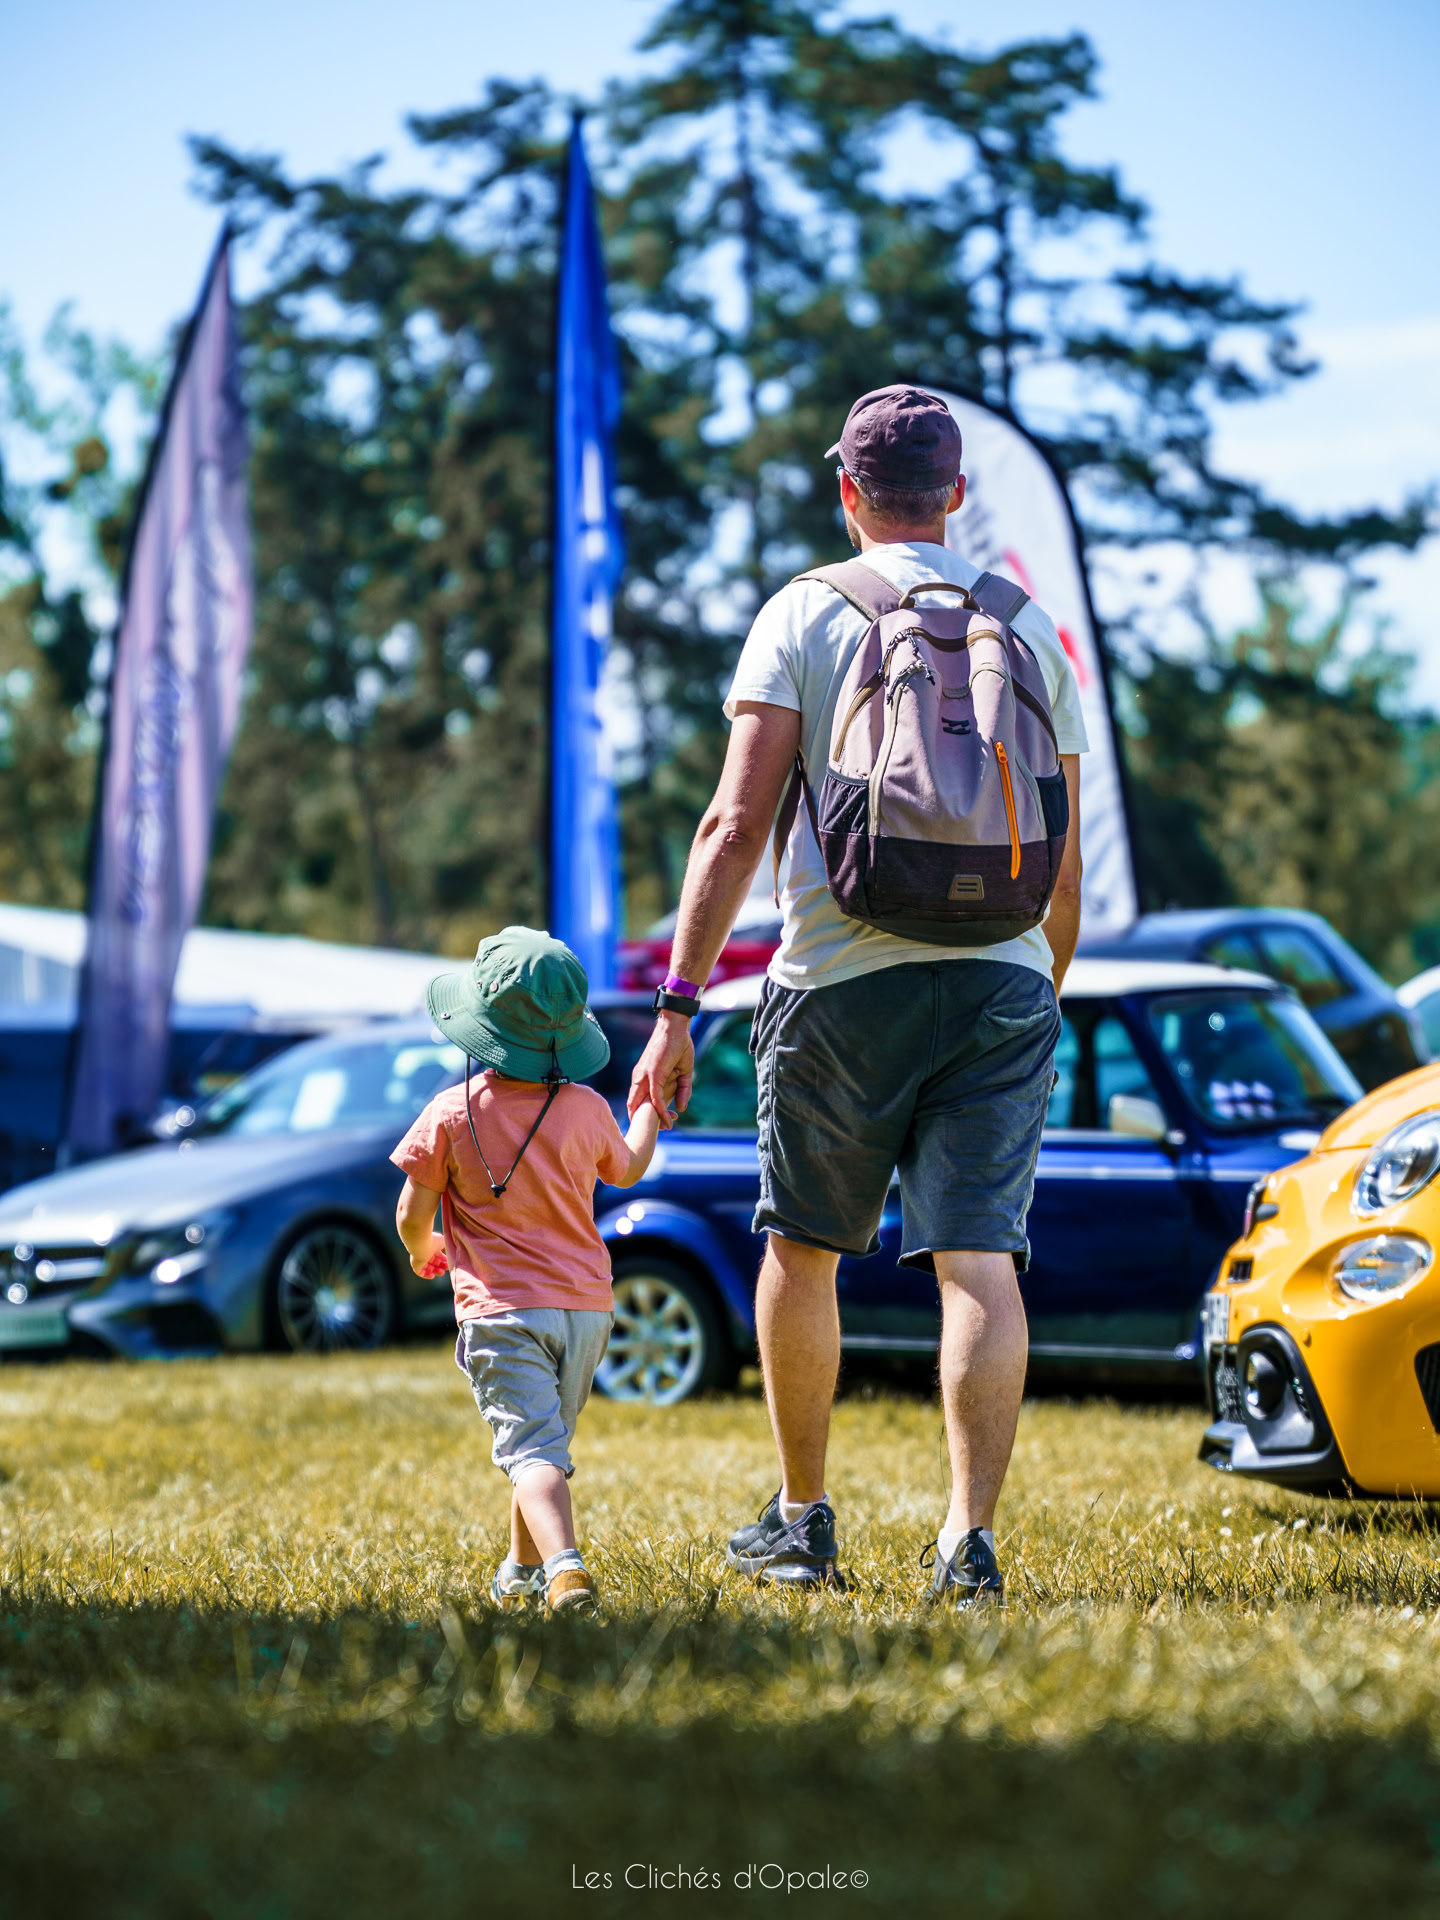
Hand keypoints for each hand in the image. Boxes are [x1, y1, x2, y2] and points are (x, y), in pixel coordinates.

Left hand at [411, 1233, 447, 1277]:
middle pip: (434, 1262)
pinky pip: (420, 1272)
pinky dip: (426, 1275)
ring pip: (428, 1267)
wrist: (421, 1243)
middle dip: (441, 1265)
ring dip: (435, 1271)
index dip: (444, 1259)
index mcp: (431, 1247)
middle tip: (448, 1267)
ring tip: (442, 1272)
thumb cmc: (434, 1241)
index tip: (450, 1262)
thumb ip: (447, 1247)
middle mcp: (425, 1253)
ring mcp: (419, 1259)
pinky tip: (432, 1276)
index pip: (438, 1255)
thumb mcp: (444, 1242)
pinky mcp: (415, 1265)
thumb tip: (450, 1252)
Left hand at [628, 1012, 694, 1128]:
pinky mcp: (652, 1075)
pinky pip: (655, 1098)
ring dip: (653, 1120)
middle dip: (645, 1122)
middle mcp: (639, 1079)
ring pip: (643, 1105)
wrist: (675, 1027)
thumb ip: (683, 1090)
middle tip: (661, 1131)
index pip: (639, 1102)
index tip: (665, 1123)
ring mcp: (644, 1077)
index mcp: (642, 1078)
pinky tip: (669, 1121)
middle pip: (635, 1107)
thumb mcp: (683, 1072)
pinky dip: (661, 1112)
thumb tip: (682, 1108)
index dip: (649, 1115)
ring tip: (666, 1129)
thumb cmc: (678, 1046)